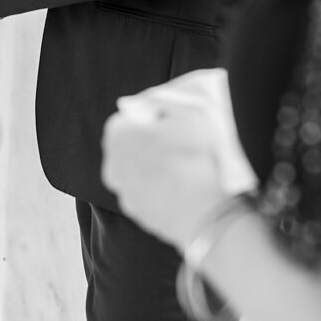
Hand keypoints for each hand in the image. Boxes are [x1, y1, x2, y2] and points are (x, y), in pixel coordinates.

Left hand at [101, 71, 255, 250]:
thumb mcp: (185, 112)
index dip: (151, 118)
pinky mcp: (140, 217)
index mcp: (117, 134)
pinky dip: (162, 191)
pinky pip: (150, 196)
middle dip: (149, 143)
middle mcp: (112, 165)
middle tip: (180, 144)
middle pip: (131, 146)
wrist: (208, 213)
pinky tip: (185, 190)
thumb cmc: (196, 156)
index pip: (129, 117)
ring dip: (155, 168)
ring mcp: (125, 194)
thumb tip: (153, 103)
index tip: (171, 122)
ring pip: (139, 172)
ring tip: (186, 169)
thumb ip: (163, 103)